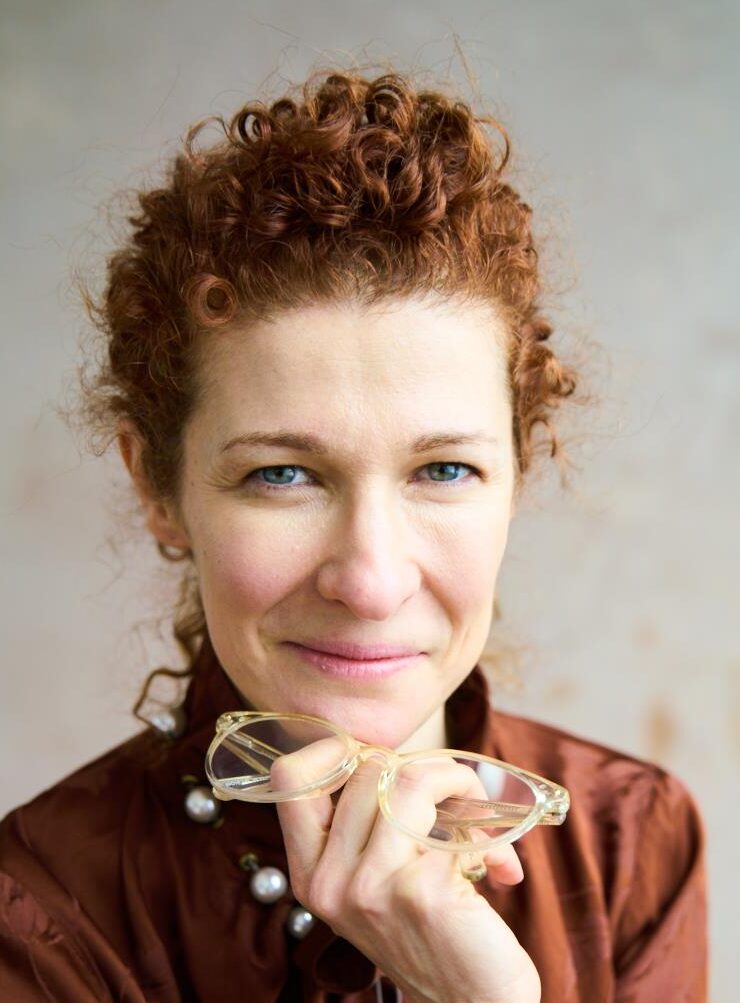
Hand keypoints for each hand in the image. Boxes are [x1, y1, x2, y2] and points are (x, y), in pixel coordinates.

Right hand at [274, 750, 540, 1002]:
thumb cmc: (431, 931)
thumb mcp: (377, 878)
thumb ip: (370, 821)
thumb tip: (398, 754)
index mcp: (311, 872)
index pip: (291, 777)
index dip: (335, 750)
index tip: (383, 763)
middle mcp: (329, 882)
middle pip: (368, 767)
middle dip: (425, 766)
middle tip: (455, 798)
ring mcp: (370, 888)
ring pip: (409, 780)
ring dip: (458, 784)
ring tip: (479, 819)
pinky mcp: (420, 892)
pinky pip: (453, 819)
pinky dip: (487, 831)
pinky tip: (498, 867)